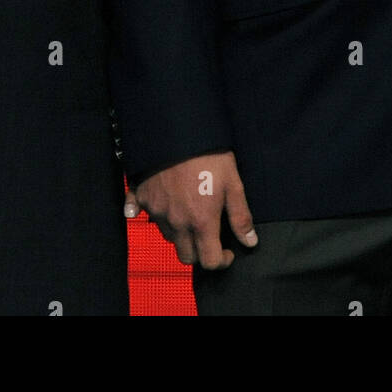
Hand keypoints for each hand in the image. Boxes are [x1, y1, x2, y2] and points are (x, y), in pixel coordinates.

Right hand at [126, 152, 257, 268]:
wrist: (177, 129)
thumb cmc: (209, 155)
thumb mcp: (233, 183)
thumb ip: (240, 216)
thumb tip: (250, 242)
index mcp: (201, 222)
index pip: (209, 261)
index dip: (222, 261)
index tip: (227, 251)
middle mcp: (177, 222)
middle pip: (186, 256)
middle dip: (200, 252)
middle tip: (209, 235)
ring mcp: (157, 211)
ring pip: (168, 237)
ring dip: (180, 234)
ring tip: (190, 214)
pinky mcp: (142, 197)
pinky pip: (142, 216)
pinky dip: (150, 215)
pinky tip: (159, 206)